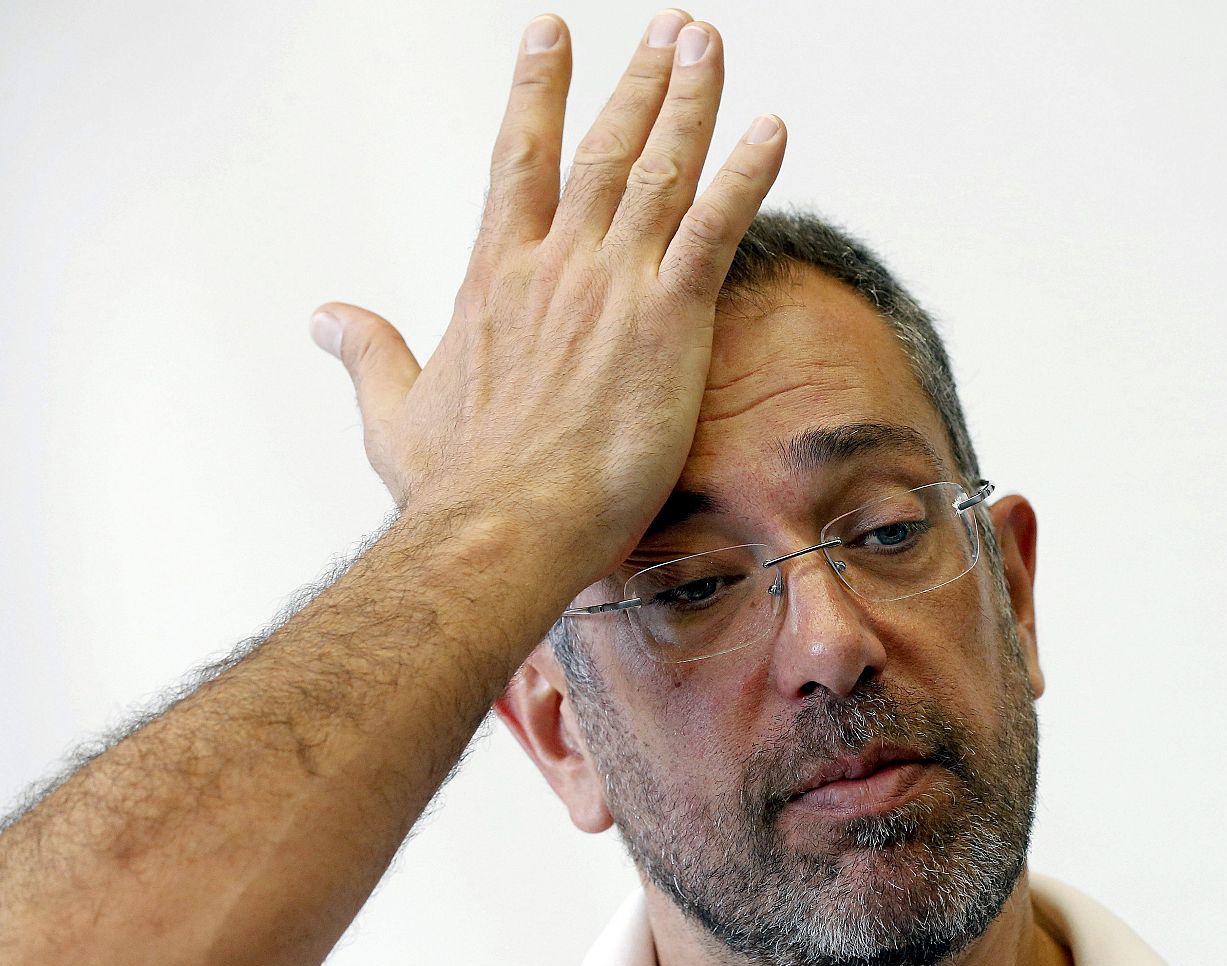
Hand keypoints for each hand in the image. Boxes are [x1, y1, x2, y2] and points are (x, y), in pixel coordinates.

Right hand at [310, 11, 784, 581]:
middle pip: (601, 146)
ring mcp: (612, 287)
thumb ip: (365, 353)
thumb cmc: (453, 487)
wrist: (504, 527)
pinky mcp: (666, 322)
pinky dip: (746, 175)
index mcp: (494, 278)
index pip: (517, 158)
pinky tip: (772, 129)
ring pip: (658, 169)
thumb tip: (326, 318)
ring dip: (689, 100)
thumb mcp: (391, 413)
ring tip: (706, 42)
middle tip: (671, 27)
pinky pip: (714, 229)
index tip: (552, 35)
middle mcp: (555, 265)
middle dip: (639, 79)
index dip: (537, 91)